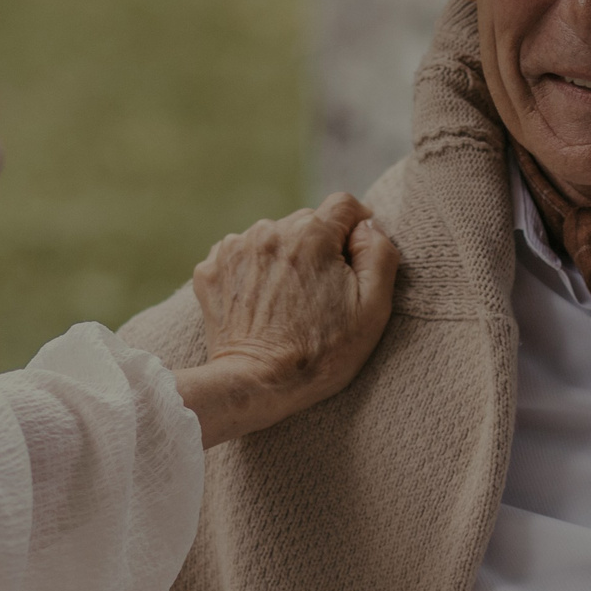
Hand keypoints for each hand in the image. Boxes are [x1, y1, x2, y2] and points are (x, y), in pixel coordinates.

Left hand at [176, 192, 398, 447]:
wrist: (257, 385)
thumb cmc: (322, 353)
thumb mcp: (373, 309)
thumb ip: (379, 254)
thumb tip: (367, 225)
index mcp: (312, 234)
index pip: (344, 205)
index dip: (356, 229)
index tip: (354, 259)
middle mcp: (270, 230)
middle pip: (306, 222)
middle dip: (319, 248)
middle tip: (321, 294)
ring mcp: (235, 248)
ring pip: (273, 238)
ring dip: (284, 258)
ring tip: (289, 302)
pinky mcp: (210, 269)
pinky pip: (242, 256)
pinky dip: (254, 272)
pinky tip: (262, 304)